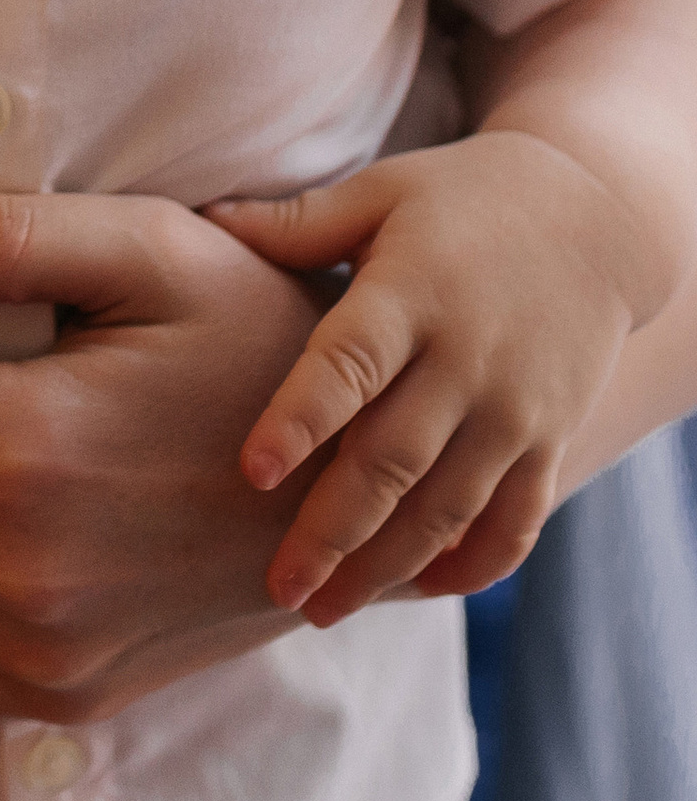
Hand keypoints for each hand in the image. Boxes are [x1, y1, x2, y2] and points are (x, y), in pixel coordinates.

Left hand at [208, 131, 637, 619]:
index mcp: (413, 293)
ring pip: (449, 507)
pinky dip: (472, 565)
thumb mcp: (379, 193)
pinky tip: (416, 590)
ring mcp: (516, 409)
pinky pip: (516, 521)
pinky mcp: (551, 440)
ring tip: (324, 606)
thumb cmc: (457, 199)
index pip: (350, 365)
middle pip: (394, 460)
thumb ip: (296, 222)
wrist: (596, 220)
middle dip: (333, 531)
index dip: (300, 419)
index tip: (251, 471)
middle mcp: (468, 361)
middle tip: (276, 585)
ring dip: (387, 565)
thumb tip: (205, 221)